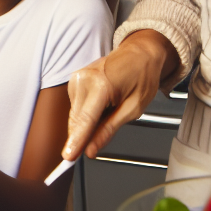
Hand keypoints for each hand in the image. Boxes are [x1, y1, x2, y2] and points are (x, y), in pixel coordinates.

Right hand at [61, 29, 177, 161]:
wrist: (140, 52)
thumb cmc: (142, 75)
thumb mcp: (133, 108)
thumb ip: (109, 130)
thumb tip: (91, 149)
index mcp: (100, 86)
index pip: (84, 121)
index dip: (76, 142)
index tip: (68, 158)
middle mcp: (84, 80)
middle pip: (76, 120)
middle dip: (83, 136)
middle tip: (97, 142)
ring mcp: (77, 78)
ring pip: (75, 115)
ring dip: (87, 123)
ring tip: (110, 109)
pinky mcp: (74, 79)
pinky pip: (76, 106)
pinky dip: (86, 112)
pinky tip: (102, 105)